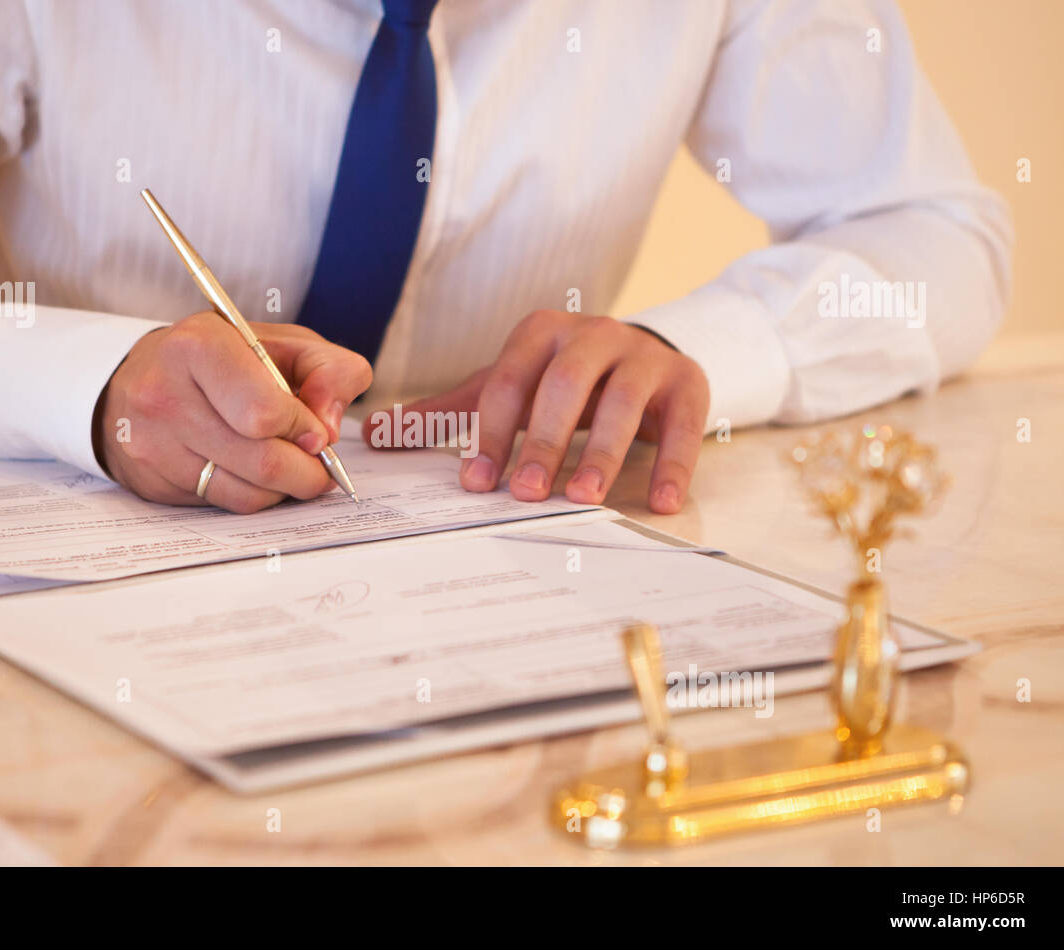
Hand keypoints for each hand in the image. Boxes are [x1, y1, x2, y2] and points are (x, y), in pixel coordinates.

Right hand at [96, 314, 371, 511]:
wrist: (147, 375)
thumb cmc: (228, 359)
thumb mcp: (286, 344)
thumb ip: (330, 372)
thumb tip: (330, 428)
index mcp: (199, 346)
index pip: (263, 413)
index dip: (303, 429)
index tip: (316, 430)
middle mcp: (164, 394)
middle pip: (262, 462)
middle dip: (306, 470)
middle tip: (317, 463)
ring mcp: (151, 443)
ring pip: (246, 493)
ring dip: (283, 487)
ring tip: (288, 464)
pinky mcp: (150, 481)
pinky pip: (224, 505)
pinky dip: (253, 495)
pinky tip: (253, 473)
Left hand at [363, 310, 708, 512]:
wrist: (642, 356)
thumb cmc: (563, 380)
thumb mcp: (510, 386)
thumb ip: (451, 411)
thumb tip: (375, 433)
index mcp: (541, 334)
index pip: (509, 382)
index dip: (492, 433)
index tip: (477, 484)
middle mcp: (595, 334)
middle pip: (566, 385)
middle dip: (544, 441)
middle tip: (524, 494)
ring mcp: (645, 356)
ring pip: (624, 402)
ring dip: (602, 453)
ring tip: (583, 499)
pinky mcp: (687, 383)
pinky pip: (683, 424)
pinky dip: (673, 463)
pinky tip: (662, 502)